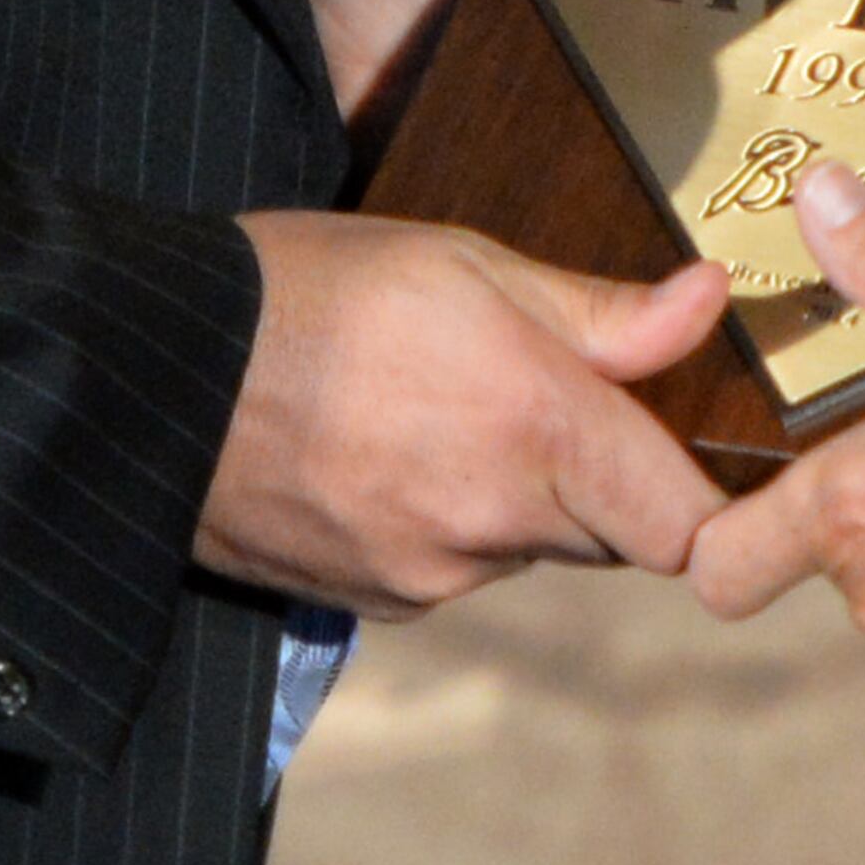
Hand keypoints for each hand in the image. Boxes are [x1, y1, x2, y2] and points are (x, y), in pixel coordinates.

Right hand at [196, 211, 728, 615]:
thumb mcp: (464, 262)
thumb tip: (707, 304)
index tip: (687, 457)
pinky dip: (447, 529)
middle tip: (539, 397)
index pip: (685, 527)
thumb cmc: (313, 291)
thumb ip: (600, 310)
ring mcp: (429, 575)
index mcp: (536, 426)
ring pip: (530, 553)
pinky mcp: (376, 602)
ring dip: (519, 504)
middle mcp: (493, 522)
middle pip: (613, 539)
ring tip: (440, 415)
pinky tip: (388, 457)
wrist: (157, 375)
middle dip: (601, 481)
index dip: (702, 498)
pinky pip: (454, 573)